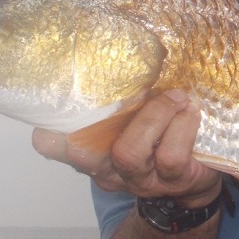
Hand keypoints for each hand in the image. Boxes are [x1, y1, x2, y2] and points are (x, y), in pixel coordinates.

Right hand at [32, 89, 222, 206]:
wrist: (195, 183)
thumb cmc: (161, 142)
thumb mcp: (137, 124)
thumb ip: (122, 106)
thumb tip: (120, 55)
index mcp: (97, 154)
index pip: (65, 150)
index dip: (52, 143)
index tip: (43, 132)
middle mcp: (112, 170)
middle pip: (90, 154)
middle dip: (110, 118)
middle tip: (150, 92)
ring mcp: (140, 179)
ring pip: (131, 152)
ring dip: (156, 116)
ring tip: (178, 98)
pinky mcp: (170, 181)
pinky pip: (171, 156)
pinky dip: (183, 127)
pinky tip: (191, 114)